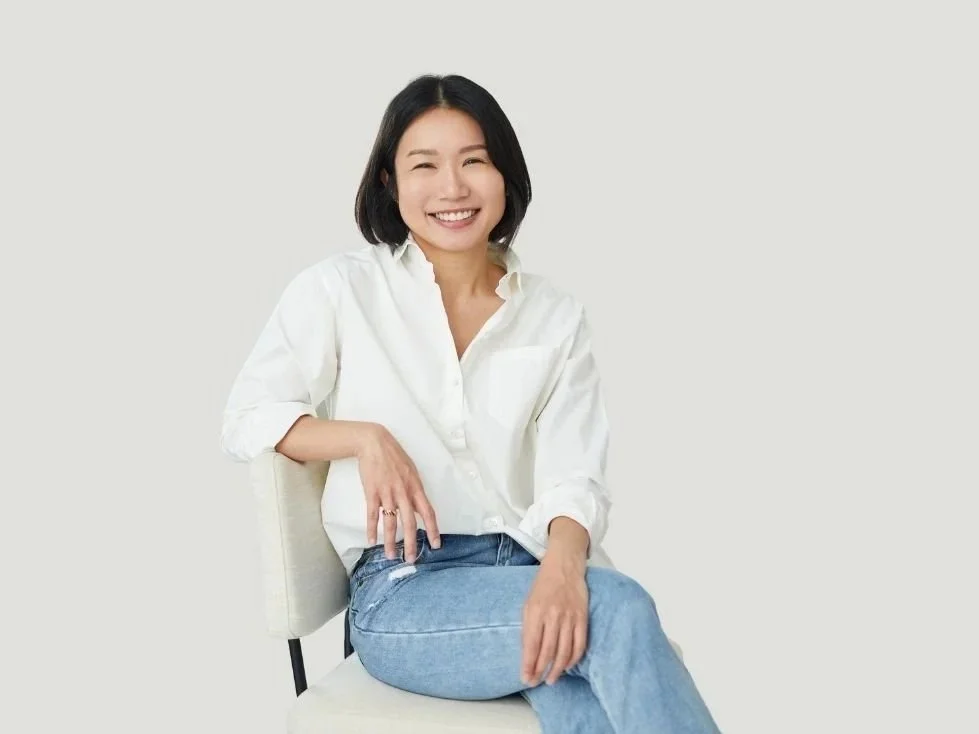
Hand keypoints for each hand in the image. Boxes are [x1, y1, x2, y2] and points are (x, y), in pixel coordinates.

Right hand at [357, 423, 440, 562]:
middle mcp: (404, 492)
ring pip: (390, 522)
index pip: (428, 512)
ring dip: (390, 541)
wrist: (374, 443)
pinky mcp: (372, 492)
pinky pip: (372, 515)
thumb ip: (415, 490)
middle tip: (411, 559)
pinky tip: (371, 541)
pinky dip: (371, 529)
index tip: (435, 545)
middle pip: (410, 523)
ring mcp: (387, 493)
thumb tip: (419, 508)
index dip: (432, 530)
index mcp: (416, 487)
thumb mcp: (411, 471)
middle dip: (411, 543)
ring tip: (390, 556)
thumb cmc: (394, 456)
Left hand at [521, 554, 588, 686]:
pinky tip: (567, 666)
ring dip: (557, 669)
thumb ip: (528, 627)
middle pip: (547, 651)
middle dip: (540, 670)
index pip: (531, 645)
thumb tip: (527, 653)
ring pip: (564, 651)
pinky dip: (573, 659)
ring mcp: (569, 617)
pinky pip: (579, 644)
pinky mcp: (582, 618)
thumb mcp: (528, 603)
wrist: (564, 567)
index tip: (525, 678)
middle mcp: (552, 615)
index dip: (528, 664)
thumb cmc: (543, 586)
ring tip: (551, 679)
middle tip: (536, 682)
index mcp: (535, 611)